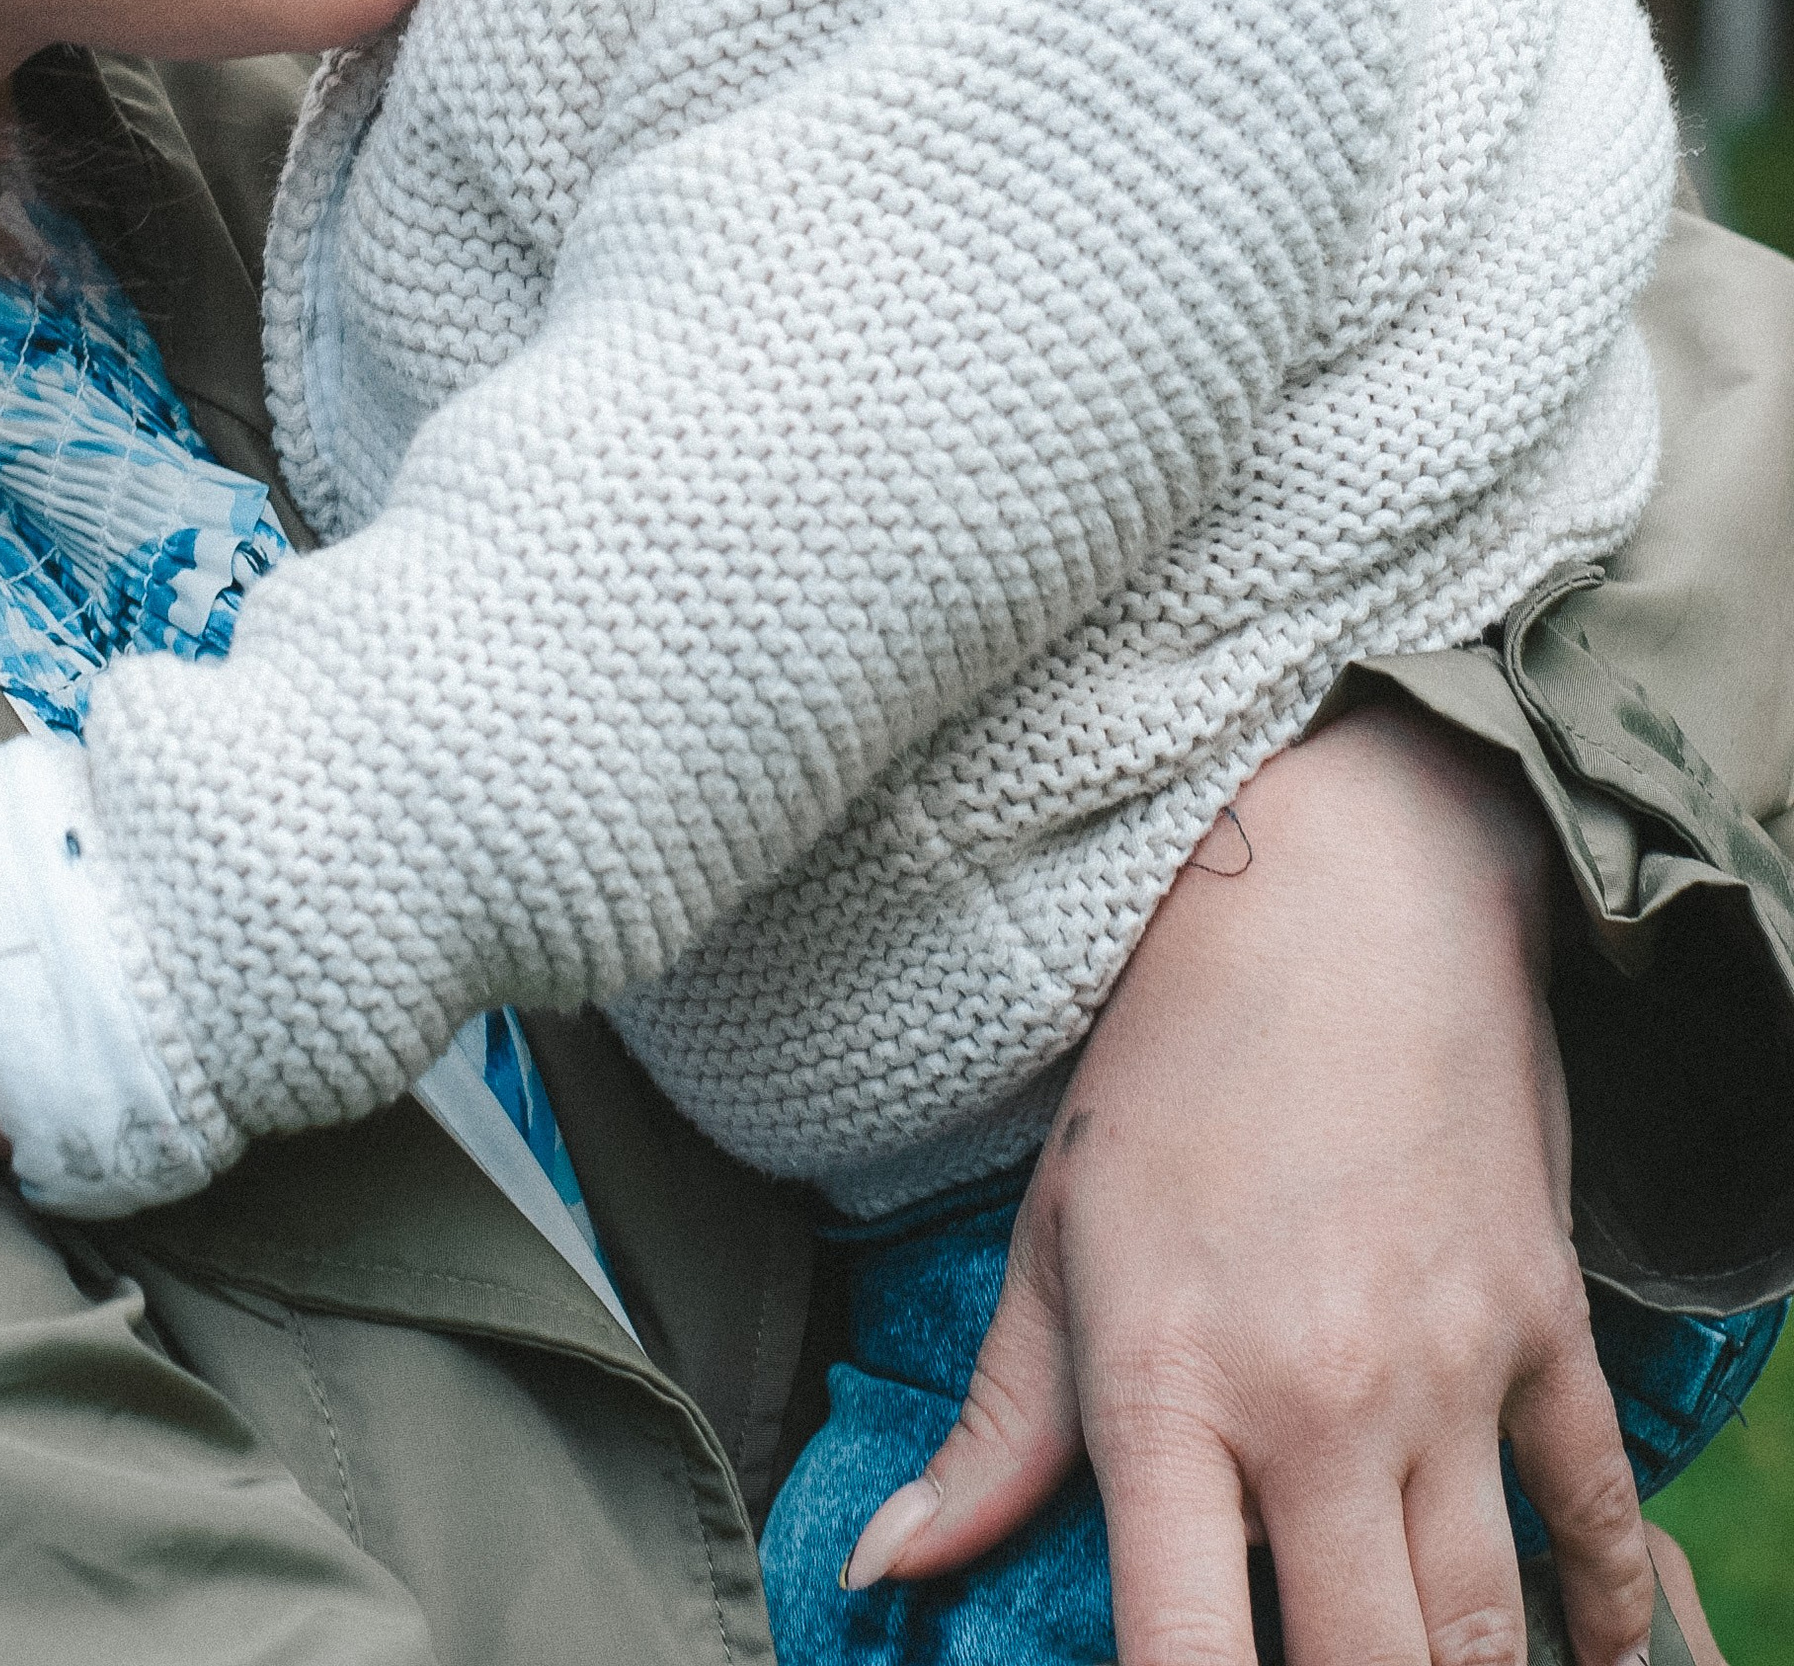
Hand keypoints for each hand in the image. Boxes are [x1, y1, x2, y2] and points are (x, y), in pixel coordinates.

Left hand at [846, 706, 1655, 1665]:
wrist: (1348, 896)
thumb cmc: (1174, 1064)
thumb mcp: (1057, 1235)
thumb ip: (992, 1429)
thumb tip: (886, 1569)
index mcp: (1169, 1382)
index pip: (1182, 1652)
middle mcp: (1313, 1398)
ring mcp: (1446, 1368)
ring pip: (1480, 1630)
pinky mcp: (1543, 1323)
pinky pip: (1597, 1516)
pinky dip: (1601, 1614)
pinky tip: (1582, 1660)